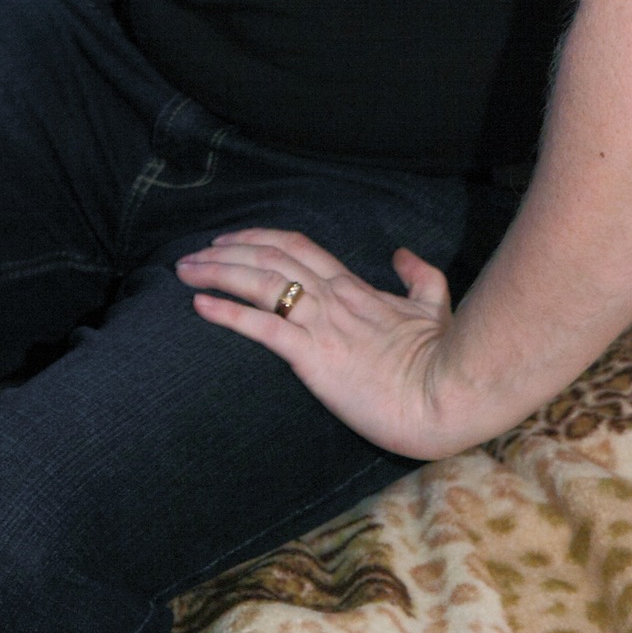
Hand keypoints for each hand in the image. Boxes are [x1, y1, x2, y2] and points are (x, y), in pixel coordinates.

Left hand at [176, 227, 459, 458]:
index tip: (231, 239)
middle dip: (226, 250)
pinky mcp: (314, 357)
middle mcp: (332, 298)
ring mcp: (321, 325)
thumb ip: (419, 275)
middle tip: (192, 254)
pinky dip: (227, 313)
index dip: (260, 237)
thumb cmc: (443, 358)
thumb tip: (401, 253)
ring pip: (260, 282)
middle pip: (270, 256)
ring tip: (184, 271)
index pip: (298, 246)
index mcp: (354, 287)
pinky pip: (263, 327)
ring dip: (217, 272)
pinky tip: (200, 305)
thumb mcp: (435, 306)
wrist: (446, 395)